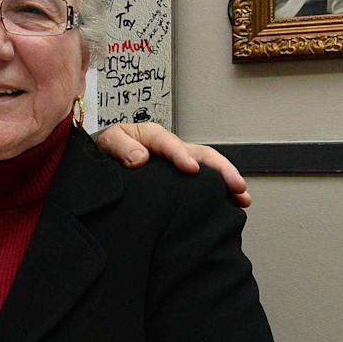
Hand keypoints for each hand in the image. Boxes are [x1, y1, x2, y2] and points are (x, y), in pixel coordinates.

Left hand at [97, 122, 250, 206]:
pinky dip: (219, 191)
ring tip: (242, 196)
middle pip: (201, 153)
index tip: (191, 169)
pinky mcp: (178, 178)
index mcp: (151, 137)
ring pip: (208, 167)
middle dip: (221, 169)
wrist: (100, 161)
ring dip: (227, 180)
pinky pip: (202, 181)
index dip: (181, 155)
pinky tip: (231, 203)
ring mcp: (177, 162)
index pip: (170, 143)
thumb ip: (120, 147)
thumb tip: (140, 159)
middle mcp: (170, 148)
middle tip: (235, 185)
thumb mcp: (107, 143)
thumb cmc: (104, 151)